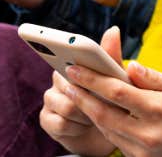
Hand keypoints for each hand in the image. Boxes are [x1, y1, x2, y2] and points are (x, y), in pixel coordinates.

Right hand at [40, 27, 118, 156]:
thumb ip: (111, 56)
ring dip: (86, 115)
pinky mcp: (46, 120)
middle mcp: (56, 79)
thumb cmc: (110, 101)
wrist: (104, 131)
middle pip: (69, 85)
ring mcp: (49, 99)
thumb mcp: (115, 78)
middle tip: (104, 103)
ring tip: (94, 116)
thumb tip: (114, 29)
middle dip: (92, 98)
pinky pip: (61, 123)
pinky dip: (77, 128)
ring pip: (67, 106)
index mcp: (72, 64)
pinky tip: (82, 126)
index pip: (66, 58)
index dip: (74, 66)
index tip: (75, 70)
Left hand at [62, 28, 161, 156]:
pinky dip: (107, 127)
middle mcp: (148, 133)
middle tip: (67, 82)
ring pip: (107, 130)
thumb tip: (129, 66)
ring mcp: (144, 151)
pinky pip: (118, 142)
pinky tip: (101, 114)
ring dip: (90, 112)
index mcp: (158, 109)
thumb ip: (153, 78)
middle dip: (81, 96)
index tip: (76, 68)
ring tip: (78, 95)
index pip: (115, 91)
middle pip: (103, 113)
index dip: (92, 79)